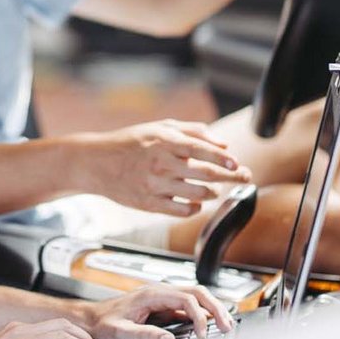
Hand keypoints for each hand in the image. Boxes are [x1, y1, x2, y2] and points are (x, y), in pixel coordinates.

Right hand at [76, 119, 250, 215]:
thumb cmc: (130, 142)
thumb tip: (223, 143)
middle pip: (206, 174)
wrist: (96, 163)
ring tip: (215, 190)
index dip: (223, 159)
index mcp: (164, 142)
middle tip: (244, 177)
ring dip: (213, 193)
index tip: (237, 163)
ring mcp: (155, 185)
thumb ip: (193, 132)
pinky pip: (182, 210)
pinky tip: (196, 202)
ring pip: (198, 195)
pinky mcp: (149, 204)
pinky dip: (195, 208)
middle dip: (230, 177)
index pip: (201, 150)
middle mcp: (161, 164)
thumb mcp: (159, 127)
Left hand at [83, 284, 234, 338]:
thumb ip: (144, 335)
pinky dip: (202, 313)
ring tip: (225, 325)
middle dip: (215, 307)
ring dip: (211, 308)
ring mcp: (161, 298)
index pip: (186, 299)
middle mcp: (159, 292)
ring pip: (195, 296)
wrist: (89, 320)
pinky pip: (188, 305)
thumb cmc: (101, 325)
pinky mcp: (162, 307)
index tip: (202, 336)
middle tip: (228, 326)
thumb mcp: (120, 332)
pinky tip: (208, 325)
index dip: (199, 316)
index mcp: (151, 295)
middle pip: (197, 292)